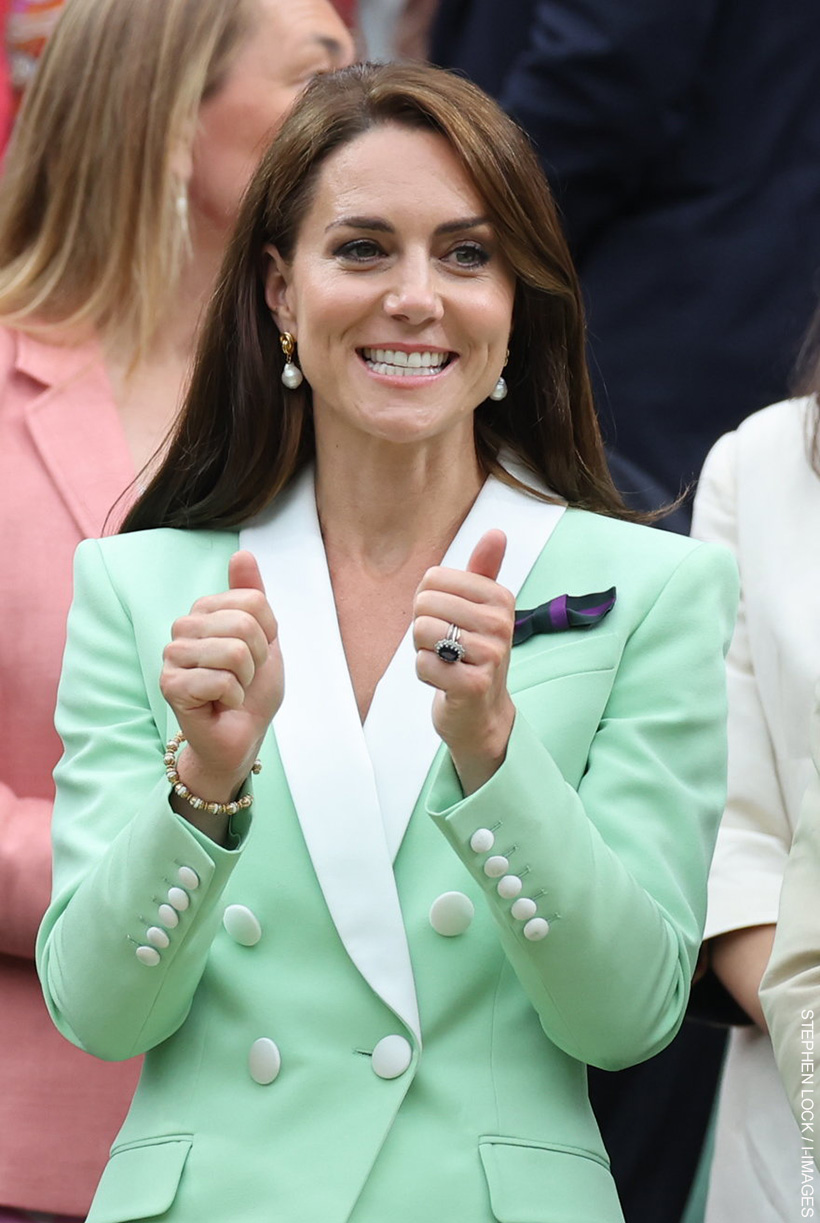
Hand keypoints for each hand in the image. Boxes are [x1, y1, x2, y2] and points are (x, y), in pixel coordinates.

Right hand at [160, 551, 282, 809]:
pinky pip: (219, 680)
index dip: (268, 633)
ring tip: (232, 689)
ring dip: (245, 680)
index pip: (253, 601)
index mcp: (205, 611)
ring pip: (233, 652)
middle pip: (243, 624)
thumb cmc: (251, 689)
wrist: (240, 734)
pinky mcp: (170, 685)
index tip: (257, 654)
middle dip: (257, 658)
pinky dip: (232, 697)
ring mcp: (172, 655)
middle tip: (244, 677)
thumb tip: (242, 554)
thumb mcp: (264, 638)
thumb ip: (252, 596)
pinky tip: (220, 704)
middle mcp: (183, 627)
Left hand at [413, 529, 515, 794]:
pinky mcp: (474, 685)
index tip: (448, 622)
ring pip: (422, 632)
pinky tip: (445, 681)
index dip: (427, 602)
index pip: (433, 579)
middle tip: (444, 647)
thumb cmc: (473, 654)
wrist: (481, 712)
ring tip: (445, 662)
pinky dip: (425, 673)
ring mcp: (490, 655)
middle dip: (422, 628)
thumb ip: (484, 570)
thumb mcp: (481, 609)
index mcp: (500, 597)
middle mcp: (501, 623)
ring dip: (423, 651)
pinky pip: (423, 664)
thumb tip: (497, 532)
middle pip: (424, 604)